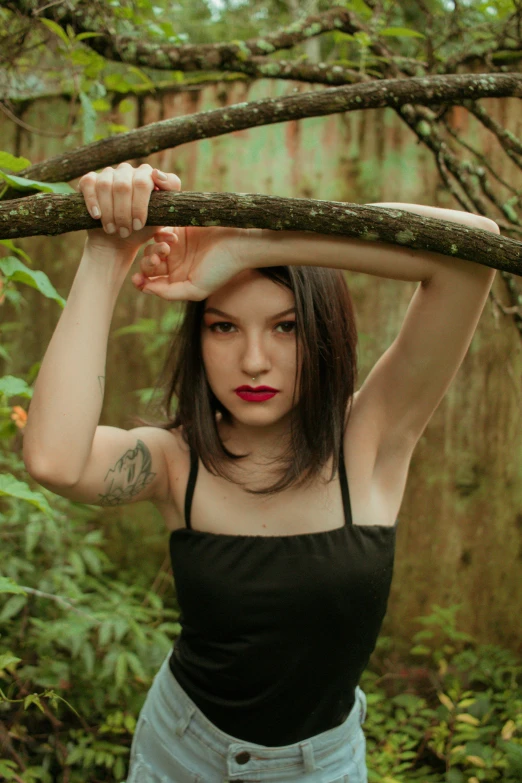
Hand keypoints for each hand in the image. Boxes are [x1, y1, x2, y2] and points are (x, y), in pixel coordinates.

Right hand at [78, 162, 180, 255]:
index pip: (148, 180)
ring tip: (113, 230)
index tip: (140, 223)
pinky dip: (93, 201)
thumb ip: (169, 204)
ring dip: (110, 211)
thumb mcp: (160, 223)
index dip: (143, 203)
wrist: (117, 241)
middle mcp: (131, 171)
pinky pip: (89, 183)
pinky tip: (97, 216)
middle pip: (127, 184)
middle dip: (126, 212)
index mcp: (150, 178)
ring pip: (107, 184)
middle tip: (127, 231)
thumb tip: (159, 178)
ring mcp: (110, 173)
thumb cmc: (142, 231)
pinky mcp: (90, 180)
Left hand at [131, 224, 250, 301]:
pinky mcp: (178, 229)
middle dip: (148, 264)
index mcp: (177, 281)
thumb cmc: (221, 269)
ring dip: (154, 249)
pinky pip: (159, 232)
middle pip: (148, 266)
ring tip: (167, 248)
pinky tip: (173, 238)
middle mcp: (175, 265)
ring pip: (151, 248)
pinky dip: (161, 235)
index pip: (151, 282)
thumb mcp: (195, 290)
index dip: (141, 281)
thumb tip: (145, 289)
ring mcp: (176, 247)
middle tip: (159, 259)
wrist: (237, 243)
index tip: (138, 278)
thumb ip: (170, 293)